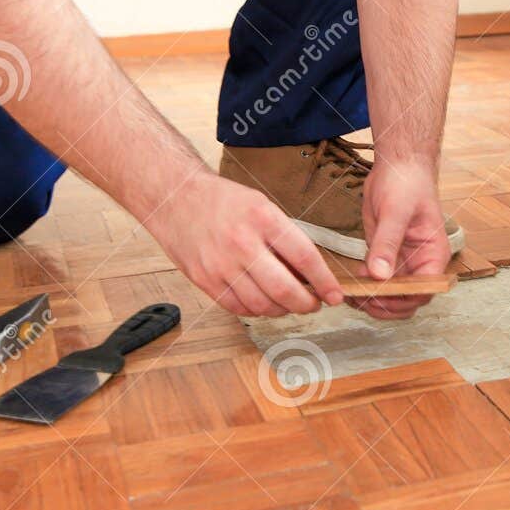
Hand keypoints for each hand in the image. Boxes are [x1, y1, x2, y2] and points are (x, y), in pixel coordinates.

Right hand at [152, 174, 343, 316]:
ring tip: (290, 303)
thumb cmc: (222, 201)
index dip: (325, 281)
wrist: (175, 198)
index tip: (335, 294)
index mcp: (263, 218)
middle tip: (314, 304)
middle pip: (285, 290)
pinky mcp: (204, 280)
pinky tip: (264, 302)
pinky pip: (238, 308)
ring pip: (263, 305)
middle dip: (307, 304)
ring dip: (283, 310)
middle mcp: (242, 243)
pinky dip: (257, 311)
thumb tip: (311, 273)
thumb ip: (285, 238)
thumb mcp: (262, 206)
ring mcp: (220, 265)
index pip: (305, 257)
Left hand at [357, 156, 450, 320]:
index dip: (404, 300)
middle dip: (386, 305)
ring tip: (350, 294)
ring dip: (372, 300)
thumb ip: (387, 244)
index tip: (379, 297)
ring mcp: (403, 263)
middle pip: (408, 300)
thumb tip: (380, 275)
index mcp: (433, 255)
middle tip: (359, 299)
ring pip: (391, 295)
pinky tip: (348, 284)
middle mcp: (421, 264)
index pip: (425, 290)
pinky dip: (364, 287)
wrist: (397, 165)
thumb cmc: (406, 183)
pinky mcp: (385, 257)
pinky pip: (377, 281)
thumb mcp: (395, 212)